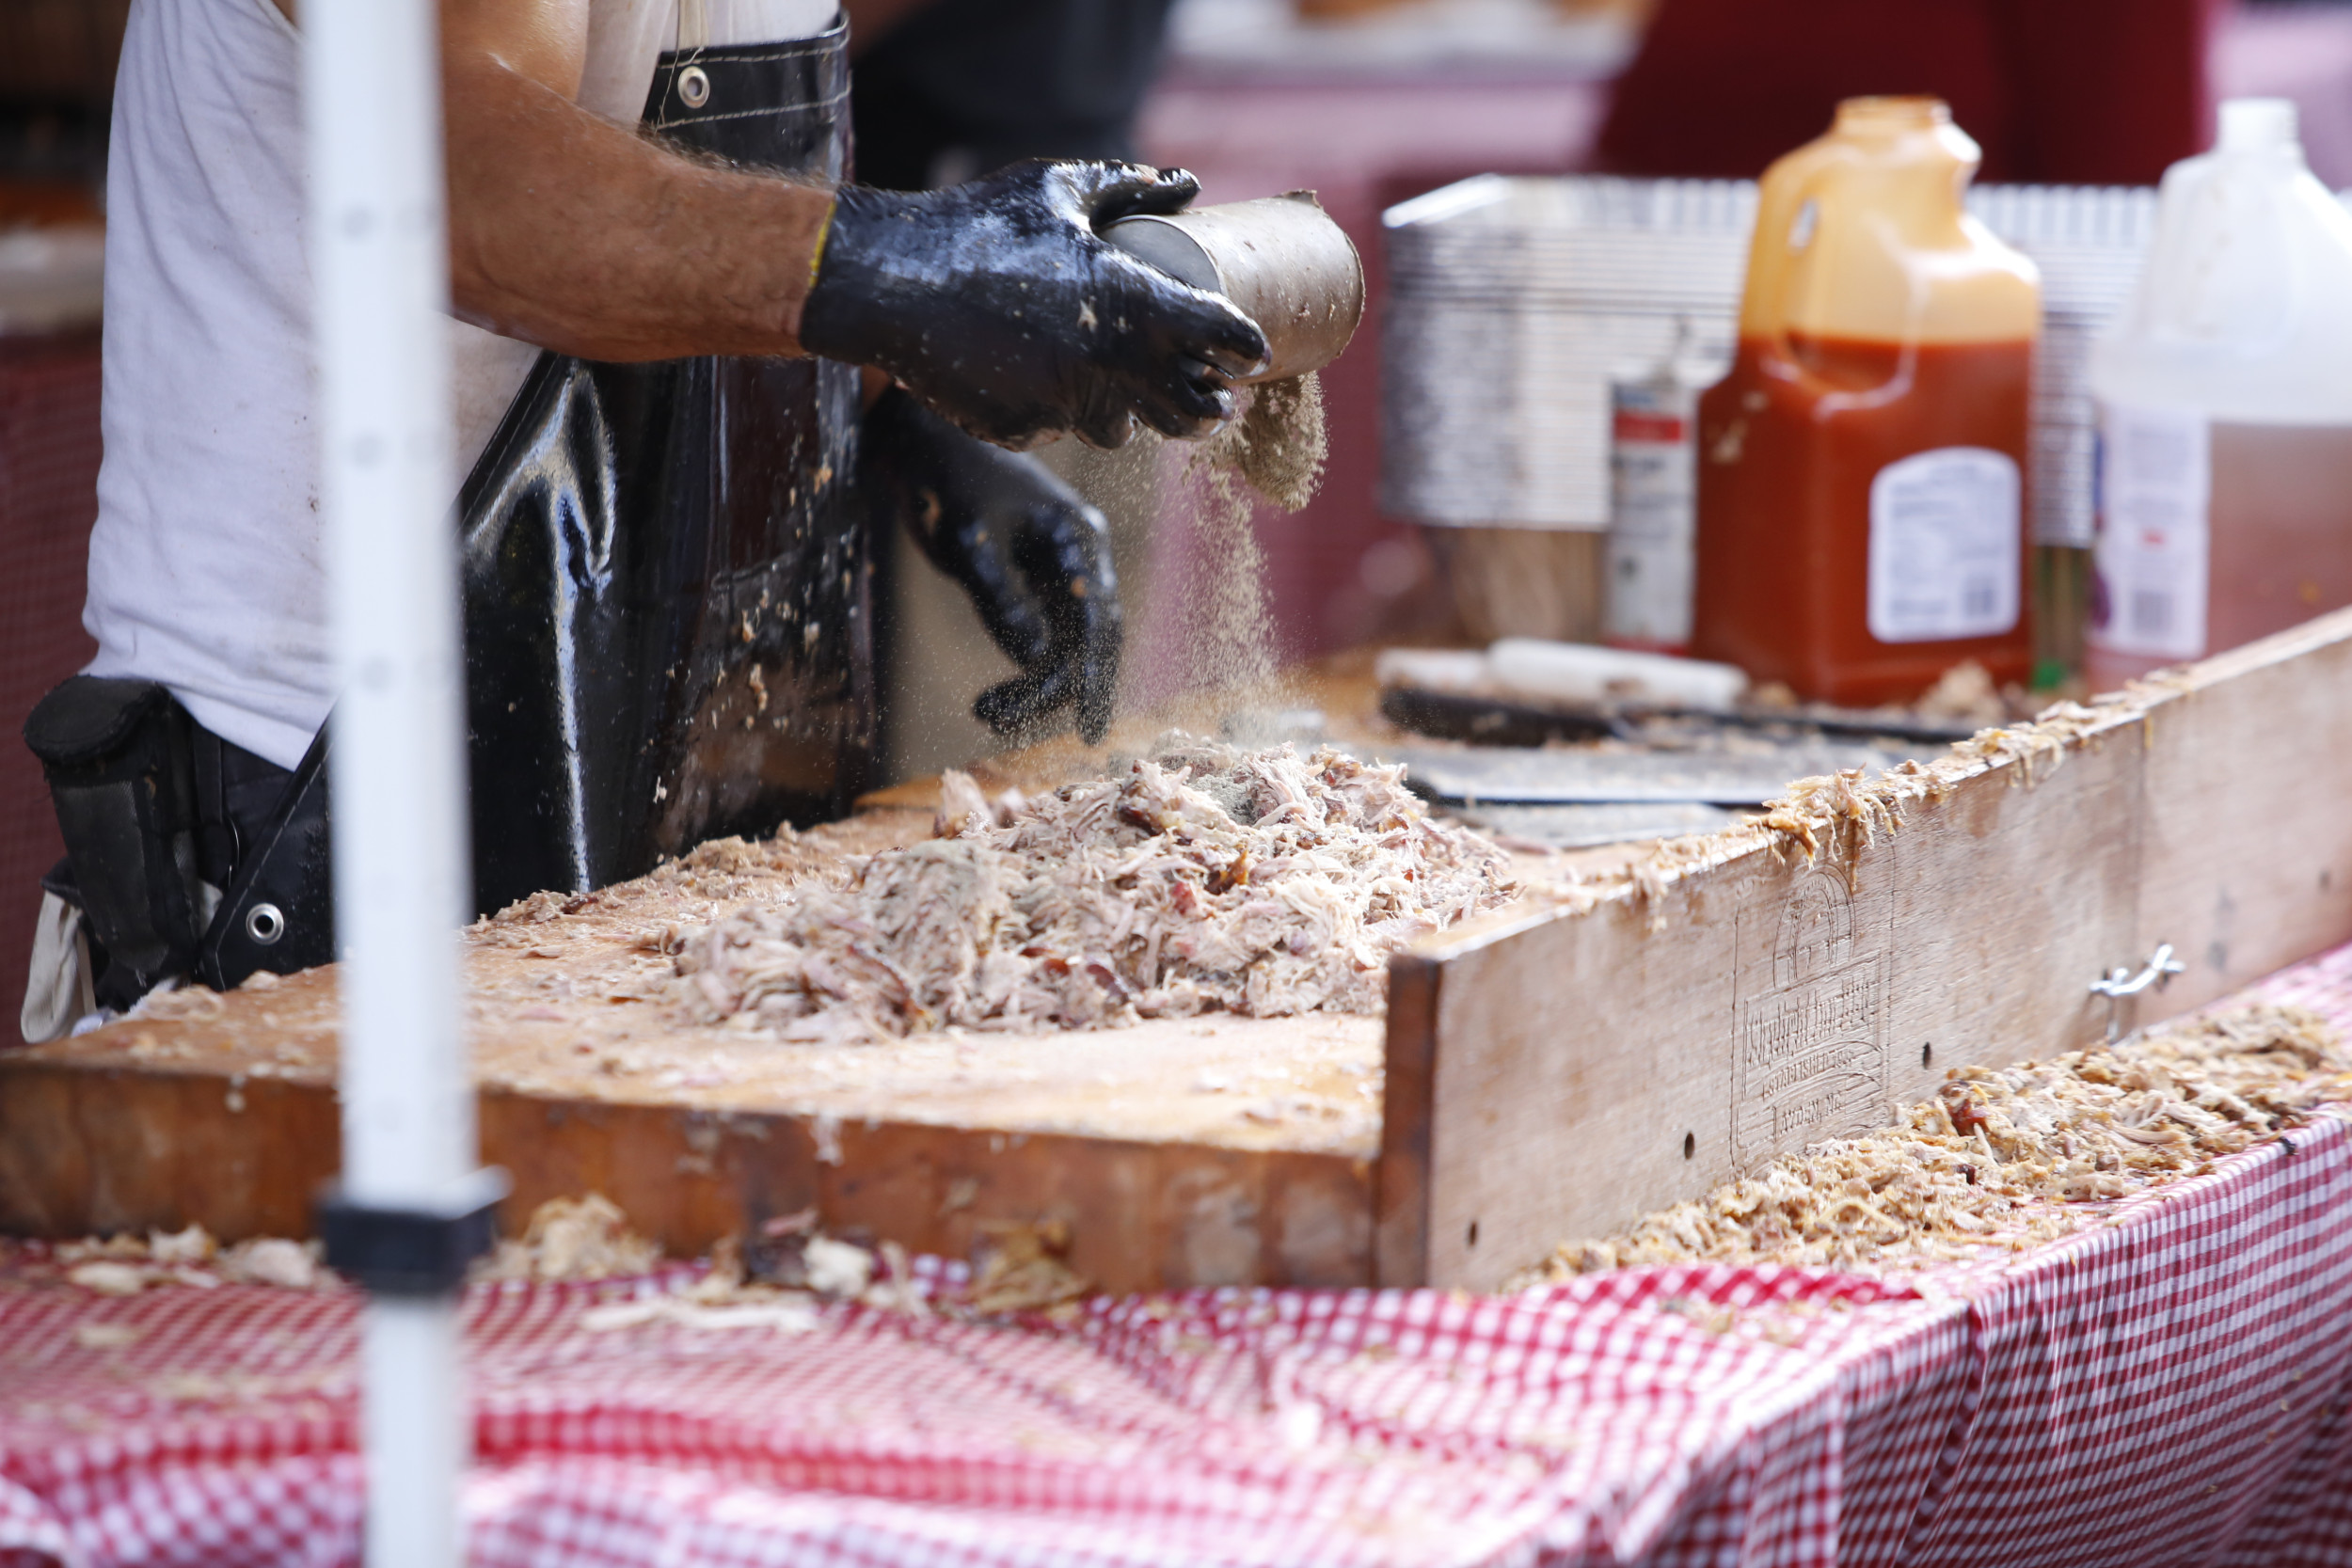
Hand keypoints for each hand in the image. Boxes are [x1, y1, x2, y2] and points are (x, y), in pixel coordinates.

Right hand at [802, 161, 1268, 449]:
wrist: (890, 281)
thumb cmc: (976, 226)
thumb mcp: (1054, 191)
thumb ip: (1125, 187)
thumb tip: (1183, 182)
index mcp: (1128, 299)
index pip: (1215, 334)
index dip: (1242, 345)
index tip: (1252, 353)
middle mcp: (1107, 360)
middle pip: (1185, 410)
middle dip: (1205, 408)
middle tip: (1215, 402)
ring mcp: (1064, 404)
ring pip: (1118, 431)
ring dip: (1125, 415)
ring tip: (1115, 387)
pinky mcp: (1022, 431)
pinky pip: (1055, 431)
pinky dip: (1053, 411)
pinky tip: (1031, 380)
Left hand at [862, 387, 1121, 742]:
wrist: (923, 439)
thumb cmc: (947, 479)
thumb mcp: (968, 540)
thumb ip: (1002, 597)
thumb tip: (1034, 659)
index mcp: (1078, 538)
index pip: (1097, 620)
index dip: (1092, 677)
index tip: (1084, 728)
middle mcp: (1081, 556)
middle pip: (1089, 640)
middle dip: (1054, 689)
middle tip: (998, 720)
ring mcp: (1061, 569)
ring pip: (1067, 643)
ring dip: (1035, 684)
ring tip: (987, 713)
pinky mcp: (1036, 580)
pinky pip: (1046, 635)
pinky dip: (1026, 669)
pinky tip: (999, 698)